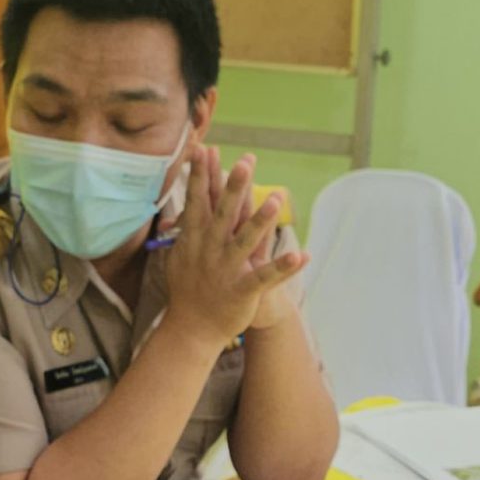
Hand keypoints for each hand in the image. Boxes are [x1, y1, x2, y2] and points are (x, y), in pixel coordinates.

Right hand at [160, 146, 306, 345]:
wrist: (191, 329)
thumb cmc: (187, 290)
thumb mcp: (179, 256)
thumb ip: (184, 232)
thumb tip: (180, 209)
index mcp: (195, 240)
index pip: (197, 201)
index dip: (200, 175)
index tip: (203, 149)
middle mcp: (209, 251)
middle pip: (224, 213)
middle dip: (234, 187)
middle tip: (244, 162)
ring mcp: (226, 270)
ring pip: (245, 241)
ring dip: (260, 221)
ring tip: (276, 200)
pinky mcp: (241, 291)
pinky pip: (264, 277)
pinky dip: (282, 267)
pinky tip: (300, 256)